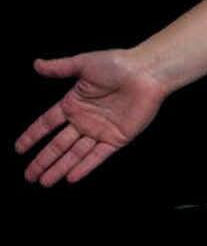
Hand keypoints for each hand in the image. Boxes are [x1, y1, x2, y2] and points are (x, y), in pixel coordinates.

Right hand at [16, 50, 169, 186]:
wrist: (148, 72)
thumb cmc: (118, 64)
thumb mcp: (85, 64)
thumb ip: (60, 67)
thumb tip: (36, 64)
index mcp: (74, 103)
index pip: (47, 123)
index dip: (33, 136)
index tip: (19, 149)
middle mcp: (84, 119)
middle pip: (58, 144)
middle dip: (43, 160)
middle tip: (28, 175)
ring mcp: (99, 130)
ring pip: (74, 154)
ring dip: (59, 168)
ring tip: (43, 181)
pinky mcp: (116, 138)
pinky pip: (97, 156)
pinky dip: (84, 167)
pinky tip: (70, 178)